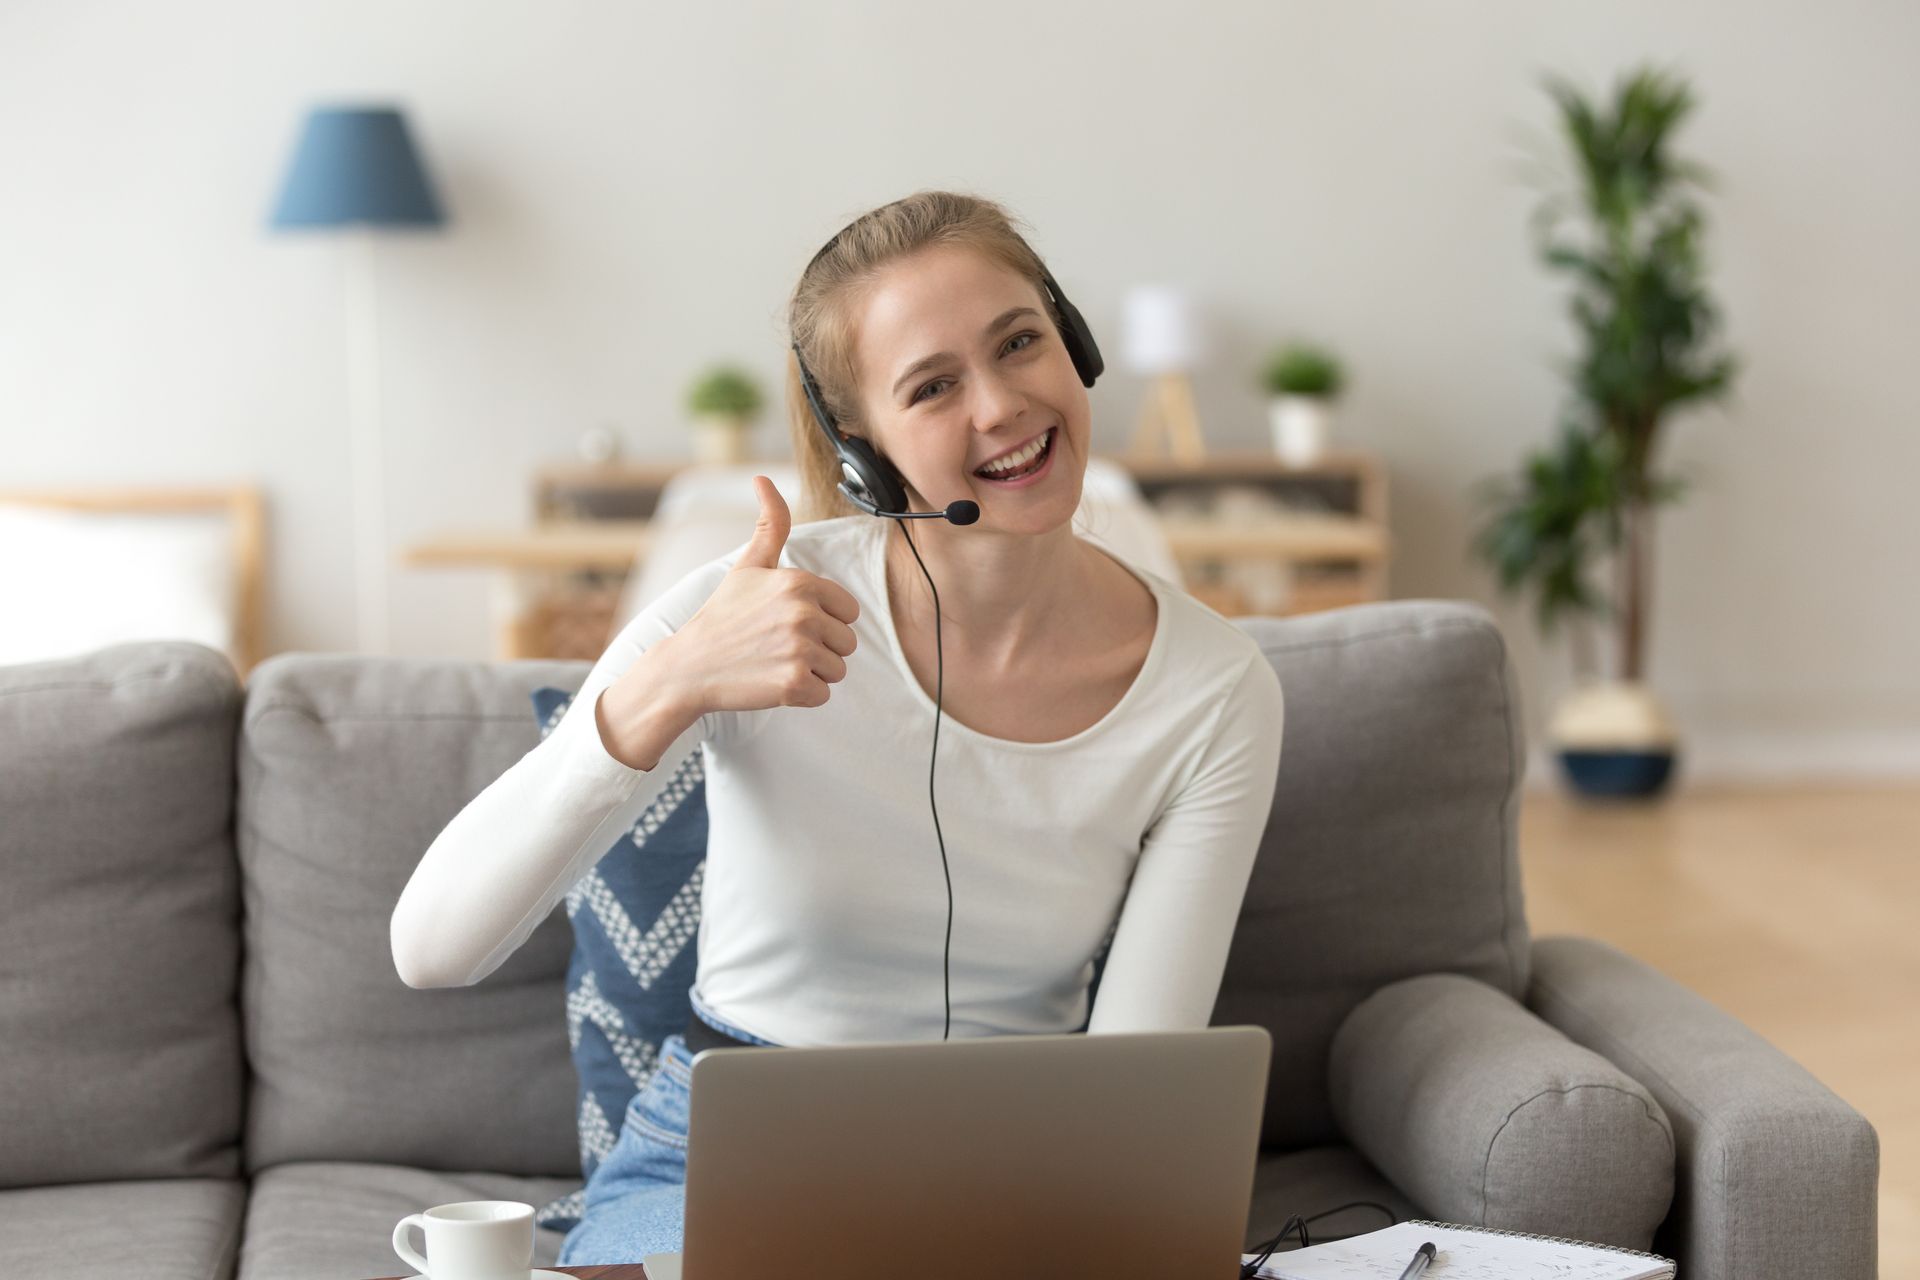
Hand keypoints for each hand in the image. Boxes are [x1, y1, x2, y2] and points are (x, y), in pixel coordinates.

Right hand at [655, 475, 861, 714]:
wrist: (688, 666)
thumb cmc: (722, 615)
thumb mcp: (748, 566)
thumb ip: (770, 524)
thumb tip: (762, 478)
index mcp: (800, 582)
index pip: (848, 611)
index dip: (823, 621)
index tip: (787, 623)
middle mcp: (804, 613)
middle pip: (847, 642)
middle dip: (819, 648)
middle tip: (778, 646)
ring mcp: (800, 649)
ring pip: (837, 669)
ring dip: (811, 672)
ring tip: (774, 662)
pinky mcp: (795, 684)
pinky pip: (823, 695)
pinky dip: (801, 695)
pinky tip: (771, 681)